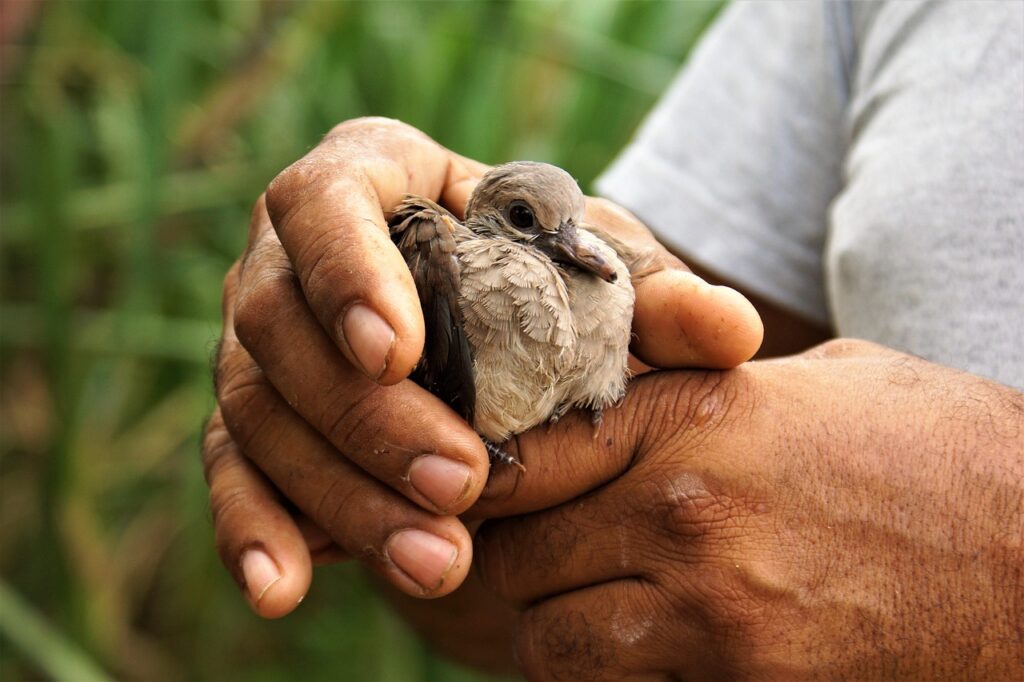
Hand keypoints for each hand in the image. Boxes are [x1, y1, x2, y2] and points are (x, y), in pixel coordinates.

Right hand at [202, 117, 763, 615]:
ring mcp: (263, 338)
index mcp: (372, 180)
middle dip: (366, 415)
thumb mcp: (597, 274)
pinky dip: (253, 528)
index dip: (346, 270)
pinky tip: (283, 588)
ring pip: (258, 410)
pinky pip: (231, 468)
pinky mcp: (256, 415)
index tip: (395, 349)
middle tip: (461, 483)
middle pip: (282, 324)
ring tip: (434, 561)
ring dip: (338, 492)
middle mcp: (292, 255)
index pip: (328, 201)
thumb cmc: (541, 276)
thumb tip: (731, 331)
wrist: (489, 323)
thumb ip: (656, 296)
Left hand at [470, 340, 1023, 679]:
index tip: (503, 493)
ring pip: (549, 649)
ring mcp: (718, 617)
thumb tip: (620, 394)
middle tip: (562, 562)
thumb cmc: (936, 453)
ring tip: (606, 618)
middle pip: (519, 561)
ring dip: (563, 637)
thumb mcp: (815, 384)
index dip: (499, 478)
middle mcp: (690, 515)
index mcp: (699, 417)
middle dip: (528, 566)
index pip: (526, 455)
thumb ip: (704, 390)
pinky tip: (662, 658)